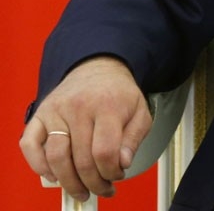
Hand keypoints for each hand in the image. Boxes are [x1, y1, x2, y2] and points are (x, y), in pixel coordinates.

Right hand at [20, 56, 150, 202]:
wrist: (99, 68)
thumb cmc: (119, 94)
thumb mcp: (140, 111)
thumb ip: (134, 138)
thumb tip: (122, 163)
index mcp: (107, 106)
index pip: (104, 151)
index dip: (111, 172)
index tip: (117, 176)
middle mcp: (79, 107)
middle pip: (81, 159)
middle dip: (93, 182)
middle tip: (102, 188)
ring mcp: (56, 111)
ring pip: (55, 157)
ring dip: (68, 181)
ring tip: (81, 189)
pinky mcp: (40, 115)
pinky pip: (29, 144)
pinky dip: (38, 165)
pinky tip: (54, 175)